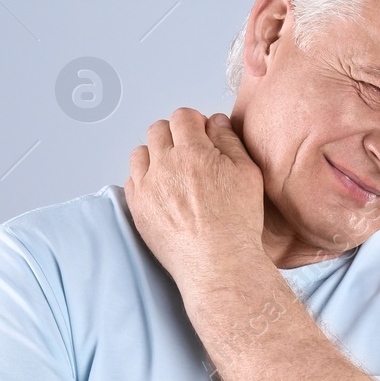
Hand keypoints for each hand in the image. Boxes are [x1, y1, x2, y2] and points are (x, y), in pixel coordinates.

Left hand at [126, 108, 264, 282]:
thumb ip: (229, 141)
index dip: (194, 123)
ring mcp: (147, 187)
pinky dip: (144, 179)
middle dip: (174, 134)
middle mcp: (165, 165)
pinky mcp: (137, 208)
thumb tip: (215, 122)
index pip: (182, 117)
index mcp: (193, 152)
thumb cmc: (237, 223)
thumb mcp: (247, 174)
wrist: (218, 264)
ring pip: (140, 152)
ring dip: (155, 154)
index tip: (201, 135)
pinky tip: (162, 191)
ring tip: (173, 171)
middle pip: (158, 130)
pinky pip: (131, 179)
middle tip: (188, 152)